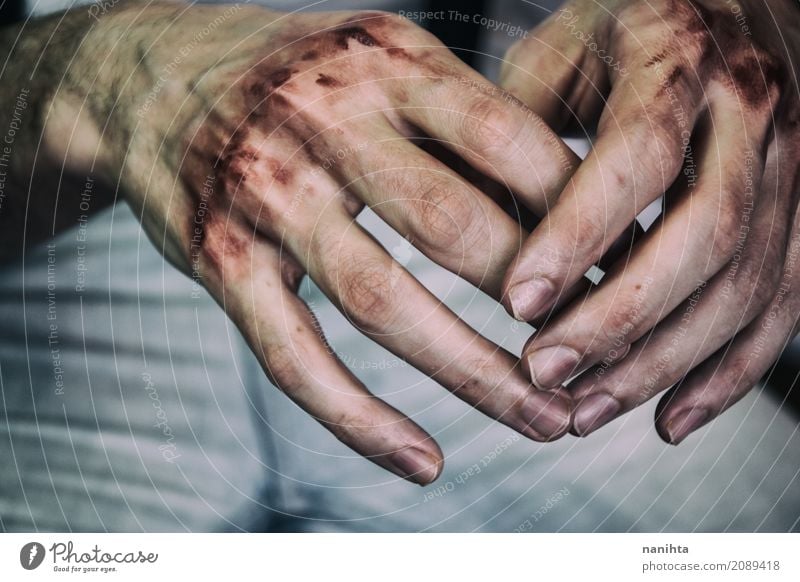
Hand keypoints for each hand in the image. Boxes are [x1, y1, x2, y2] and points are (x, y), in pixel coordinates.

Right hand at [54, 2, 581, 482]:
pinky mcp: (218, 260)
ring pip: (381, 303)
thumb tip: (565, 206)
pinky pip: (295, 357)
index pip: (510, 144)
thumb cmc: (294, 77)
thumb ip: (462, 118)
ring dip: (476, 376)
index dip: (582, 216)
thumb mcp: (382, 60)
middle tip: (600, 357)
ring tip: (543, 421)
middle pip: (454, 227)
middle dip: (544, 306)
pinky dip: (362, 420)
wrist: (149, 78)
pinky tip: (423, 461)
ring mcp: (264, 196)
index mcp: (383, 63)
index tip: (625, 270)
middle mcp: (322, 122)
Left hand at [499, 0, 799, 440]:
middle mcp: (752, 109)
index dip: (578, 238)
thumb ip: (515, 131)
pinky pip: (780, 305)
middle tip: (544, 373)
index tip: (516, 304)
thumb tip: (477, 234)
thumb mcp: (556, 51)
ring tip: (586, 411)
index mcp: (679, 56)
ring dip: (662, 364)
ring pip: (745, 284)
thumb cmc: (623, 24)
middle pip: (704, 234)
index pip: (636, 157)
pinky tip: (669, 416)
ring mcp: (792, 162)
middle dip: (620, 319)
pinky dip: (726, 374)